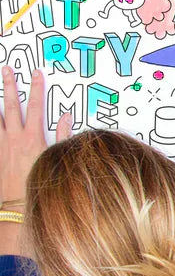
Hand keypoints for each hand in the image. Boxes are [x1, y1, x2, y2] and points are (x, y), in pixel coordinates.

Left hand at [1, 67, 72, 205]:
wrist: (17, 205)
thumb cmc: (39, 181)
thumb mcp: (55, 157)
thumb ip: (62, 135)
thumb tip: (67, 116)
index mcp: (32, 138)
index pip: (35, 106)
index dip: (36, 88)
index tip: (36, 74)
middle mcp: (14, 138)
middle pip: (10, 106)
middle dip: (9, 86)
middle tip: (6, 70)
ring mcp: (1, 146)